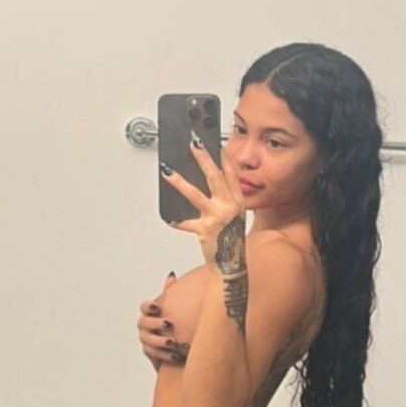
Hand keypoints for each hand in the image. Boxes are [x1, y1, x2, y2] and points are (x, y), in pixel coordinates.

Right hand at [137, 272, 186, 370]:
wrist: (177, 344)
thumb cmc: (176, 322)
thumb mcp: (175, 307)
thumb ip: (171, 294)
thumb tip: (171, 276)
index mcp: (149, 312)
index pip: (144, 307)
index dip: (148, 306)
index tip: (157, 307)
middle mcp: (144, 325)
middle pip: (143, 323)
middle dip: (155, 323)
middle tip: (169, 324)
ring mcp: (145, 339)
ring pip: (147, 340)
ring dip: (160, 341)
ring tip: (173, 342)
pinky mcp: (150, 352)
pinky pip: (153, 354)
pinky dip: (164, 355)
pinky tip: (175, 355)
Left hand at [161, 136, 246, 271]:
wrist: (231, 263)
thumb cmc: (230, 238)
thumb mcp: (235, 214)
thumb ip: (226, 197)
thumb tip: (209, 179)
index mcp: (237, 200)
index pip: (231, 172)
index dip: (224, 156)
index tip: (215, 143)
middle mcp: (229, 206)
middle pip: (214, 176)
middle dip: (203, 158)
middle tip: (193, 143)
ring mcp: (216, 218)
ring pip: (195, 194)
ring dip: (180, 181)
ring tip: (167, 171)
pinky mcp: (204, 230)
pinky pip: (186, 222)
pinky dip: (177, 220)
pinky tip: (168, 218)